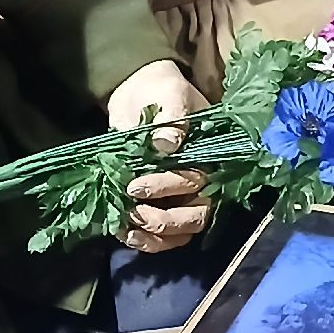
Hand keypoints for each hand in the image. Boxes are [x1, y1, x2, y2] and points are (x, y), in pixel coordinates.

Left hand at [106, 60, 210, 252]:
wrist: (139, 94)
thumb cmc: (161, 92)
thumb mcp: (170, 95)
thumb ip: (172, 116)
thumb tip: (167, 143)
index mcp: (209, 157)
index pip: (199, 183)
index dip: (170, 188)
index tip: (137, 186)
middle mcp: (200, 182)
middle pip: (196, 216)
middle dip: (164, 220)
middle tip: (134, 212)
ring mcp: (180, 196)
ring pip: (181, 232)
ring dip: (156, 237)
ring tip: (127, 232)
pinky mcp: (159, 204)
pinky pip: (162, 235)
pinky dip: (145, 240)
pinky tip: (124, 234)